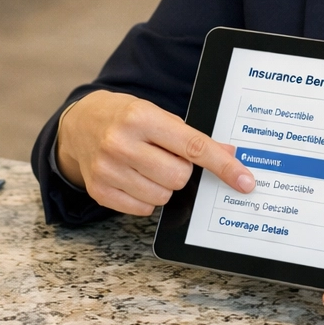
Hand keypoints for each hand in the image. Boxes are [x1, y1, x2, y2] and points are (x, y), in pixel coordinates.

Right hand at [55, 90, 254, 214]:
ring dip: (164, 186)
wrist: (79, 125)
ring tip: (148, 167)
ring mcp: (107, 169)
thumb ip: (192, 137)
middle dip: (181, 172)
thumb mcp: (158, 115)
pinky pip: (143, 209)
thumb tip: (230, 154)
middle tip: (167, 158)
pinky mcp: (99, 190)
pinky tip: (134, 178)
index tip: (244, 181)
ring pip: (162, 196)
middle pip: (179, 177)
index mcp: (141, 117)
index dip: (223, 165)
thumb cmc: (125, 118)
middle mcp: (121, 143)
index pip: (193, 146)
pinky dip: (146, 198)